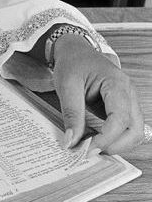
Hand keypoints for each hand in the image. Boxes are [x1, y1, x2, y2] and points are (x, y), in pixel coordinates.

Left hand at [52, 35, 143, 154]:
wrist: (75, 50)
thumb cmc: (72, 63)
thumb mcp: (66, 85)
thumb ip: (71, 114)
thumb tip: (71, 141)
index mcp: (117, 83)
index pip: (120, 119)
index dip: (107, 138)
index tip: (88, 149)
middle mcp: (129, 93)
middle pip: (135, 129)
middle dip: (116, 145)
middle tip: (91, 151)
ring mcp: (129, 99)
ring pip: (134, 131)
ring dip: (117, 143)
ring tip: (92, 146)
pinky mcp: (124, 106)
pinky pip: (126, 127)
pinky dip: (115, 137)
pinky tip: (96, 138)